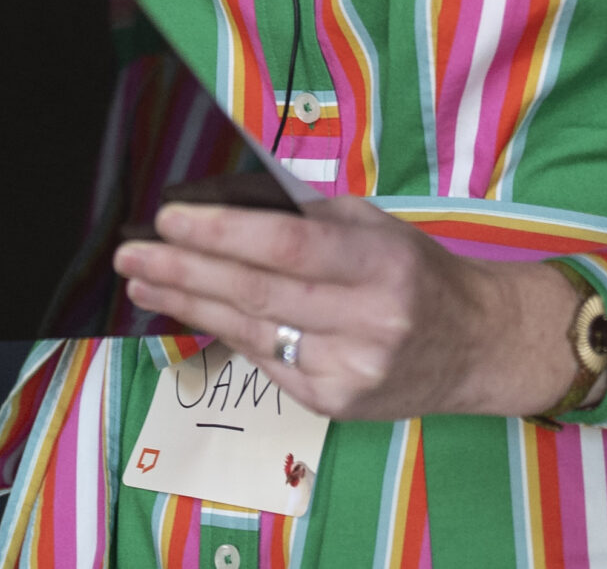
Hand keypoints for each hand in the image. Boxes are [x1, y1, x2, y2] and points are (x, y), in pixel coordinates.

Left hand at [111, 198, 580, 421]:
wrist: (475, 344)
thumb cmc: (413, 270)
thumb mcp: (372, 223)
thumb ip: (304, 215)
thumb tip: (221, 204)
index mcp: (378, 261)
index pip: (284, 246)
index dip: (219, 233)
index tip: (168, 219)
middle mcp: (367, 319)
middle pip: (255, 293)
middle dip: (183, 271)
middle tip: (131, 253)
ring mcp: (350, 368)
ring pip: (250, 332)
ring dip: (187, 304)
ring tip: (142, 282)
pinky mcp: (336, 403)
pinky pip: (266, 361)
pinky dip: (225, 333)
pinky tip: (189, 312)